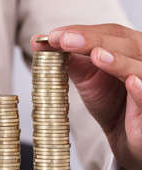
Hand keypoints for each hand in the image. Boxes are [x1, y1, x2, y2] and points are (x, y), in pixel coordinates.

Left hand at [31, 24, 141, 169]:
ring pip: (139, 67)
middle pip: (124, 44)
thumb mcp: (87, 79)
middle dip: (93, 40)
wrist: (128, 138)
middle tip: (65, 40)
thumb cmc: (112, 104)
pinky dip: (141, 89)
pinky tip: (131, 81)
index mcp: (131, 49)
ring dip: (118, 61)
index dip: (84, 31)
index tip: (55, 35)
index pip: (111, 33)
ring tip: (96, 55)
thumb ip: (68, 60)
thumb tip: (38, 42)